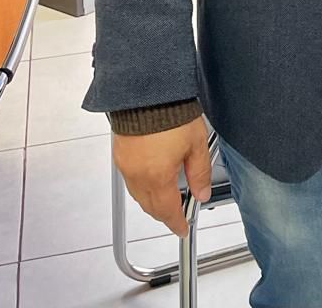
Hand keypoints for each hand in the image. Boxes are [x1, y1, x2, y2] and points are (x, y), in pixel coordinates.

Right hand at [112, 118, 211, 236]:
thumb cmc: (171, 113)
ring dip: (152, 200)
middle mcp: (137, 176)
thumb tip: (202, 193)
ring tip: (166, 197)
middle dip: (164, 213)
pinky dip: (141, 186)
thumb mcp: (196, 144)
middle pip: (150, 206)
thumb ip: (200, 173)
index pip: (167, 211)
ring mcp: (126, 166)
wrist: (148, 93)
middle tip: (177, 214)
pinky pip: (130, 180)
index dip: (176, 223)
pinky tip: (151, 177)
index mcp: (157, 177)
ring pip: (138, 195)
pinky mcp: (120, 155)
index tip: (182, 228)